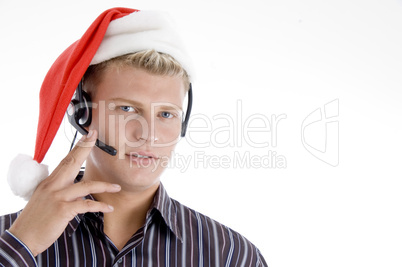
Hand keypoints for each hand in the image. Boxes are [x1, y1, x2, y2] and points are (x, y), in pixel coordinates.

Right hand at [8, 130, 120, 255]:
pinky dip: (100, 206)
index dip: (77, 147)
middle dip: (84, 149)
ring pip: (86, 186)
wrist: (23, 237)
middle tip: (95, 137)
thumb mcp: (45, 199)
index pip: (65, 160)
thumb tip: (76, 188)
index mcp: (49, 183)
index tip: (87, 136)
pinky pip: (86, 205)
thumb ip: (60, 190)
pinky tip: (109, 208)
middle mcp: (53, 187)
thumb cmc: (36, 220)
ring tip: (117, 187)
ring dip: (104, 186)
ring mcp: (58, 198)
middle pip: (71, 163)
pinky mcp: (62, 210)